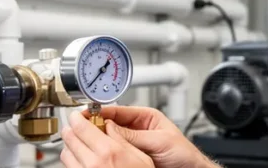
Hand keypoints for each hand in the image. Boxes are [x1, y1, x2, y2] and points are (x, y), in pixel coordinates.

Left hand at [60, 110, 154, 167]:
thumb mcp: (140, 158)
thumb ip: (122, 139)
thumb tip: (110, 125)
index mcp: (108, 152)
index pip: (81, 126)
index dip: (76, 117)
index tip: (77, 114)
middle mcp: (92, 163)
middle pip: (69, 138)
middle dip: (71, 129)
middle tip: (77, 126)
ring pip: (65, 154)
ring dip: (70, 146)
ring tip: (80, 144)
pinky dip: (72, 161)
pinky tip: (83, 160)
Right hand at [96, 105, 220, 167]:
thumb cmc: (184, 153)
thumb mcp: (160, 141)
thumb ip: (135, 135)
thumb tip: (112, 129)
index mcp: (146, 117)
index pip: (119, 110)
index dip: (102, 111)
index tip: (88, 113)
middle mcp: (137, 128)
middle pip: (112, 124)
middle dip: (98, 125)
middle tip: (83, 127)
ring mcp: (133, 143)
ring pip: (112, 138)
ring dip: (101, 139)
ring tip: (89, 139)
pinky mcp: (132, 156)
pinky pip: (116, 152)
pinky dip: (108, 151)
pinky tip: (100, 151)